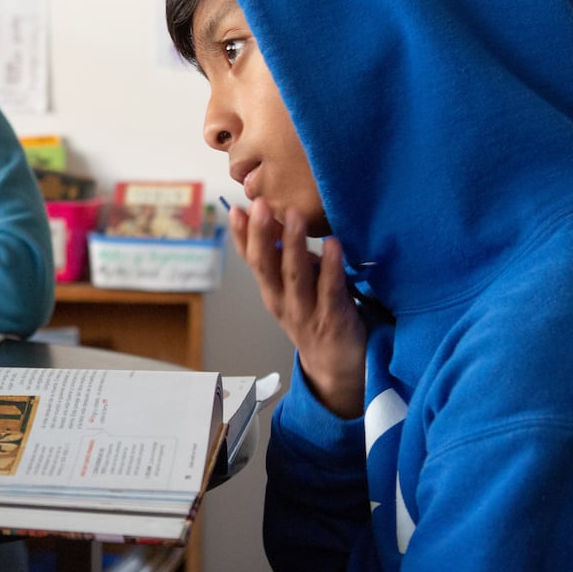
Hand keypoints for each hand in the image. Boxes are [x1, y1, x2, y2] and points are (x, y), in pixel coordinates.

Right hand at [233, 198, 365, 417]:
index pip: (250, 260)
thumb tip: (273, 218)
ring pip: (295, 275)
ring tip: (293, 215)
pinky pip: (331, 290)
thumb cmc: (315, 318)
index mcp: (270, 291)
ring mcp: (306, 312)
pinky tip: (332, 244)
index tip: (236, 209)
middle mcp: (282, 301)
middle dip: (261, 234)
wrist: (336, 366)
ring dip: (293, 244)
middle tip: (260, 204)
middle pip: (266, 266)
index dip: (241, 236)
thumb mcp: (291, 288)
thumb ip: (284, 258)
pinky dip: (330, 266)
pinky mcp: (333, 319)